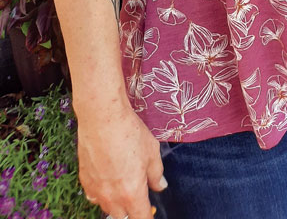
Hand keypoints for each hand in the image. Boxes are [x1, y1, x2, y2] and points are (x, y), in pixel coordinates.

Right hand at [76, 103, 166, 218]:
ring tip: (123, 185)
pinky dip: (102, 194)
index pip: (141, 218)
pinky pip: (94, 196)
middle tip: (138, 194)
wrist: (103, 119)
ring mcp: (96, 191)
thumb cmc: (130, 133)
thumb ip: (157, 174)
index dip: (146, 216)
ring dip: (117, 203)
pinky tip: (108, 180)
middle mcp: (113, 198)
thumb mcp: (152, 152)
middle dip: (132, 209)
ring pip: (108, 208)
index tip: (149, 212)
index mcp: (132, 194)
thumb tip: (160, 186)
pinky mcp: (85, 181)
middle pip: (123, 216)